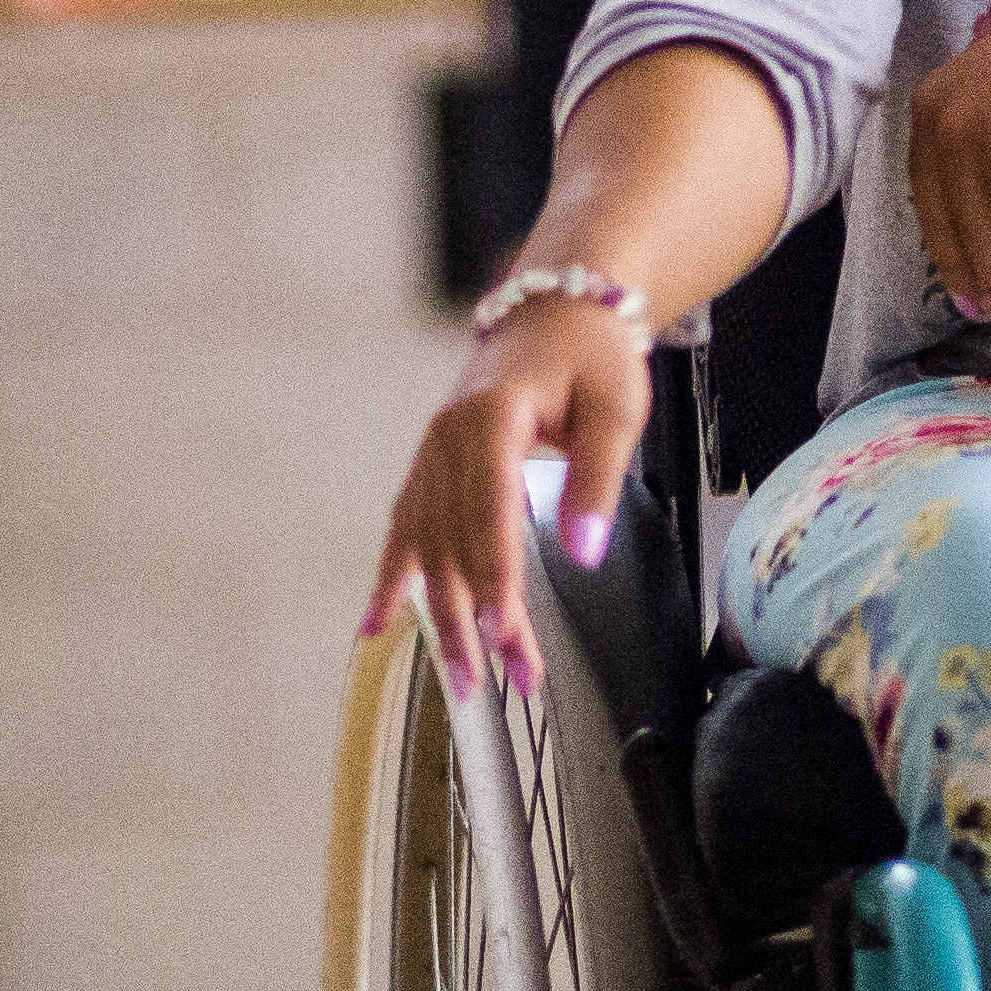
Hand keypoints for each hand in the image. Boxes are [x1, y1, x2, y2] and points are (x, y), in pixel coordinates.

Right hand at [366, 300, 647, 700]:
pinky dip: (390, 579)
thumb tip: (583, 551)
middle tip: (493, 680)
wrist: (556, 309)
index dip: (495, 579)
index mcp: (491, 418)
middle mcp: (447, 438)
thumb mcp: (616, 410)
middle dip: (474, 617)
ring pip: (428, 546)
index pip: (489, 513)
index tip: (504, 633)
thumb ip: (596, 481)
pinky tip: (374, 625)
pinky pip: (404, 527)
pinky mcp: (430, 465)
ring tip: (462, 678)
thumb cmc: (591, 354)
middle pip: (454, 542)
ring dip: (442, 615)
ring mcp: (431, 452)